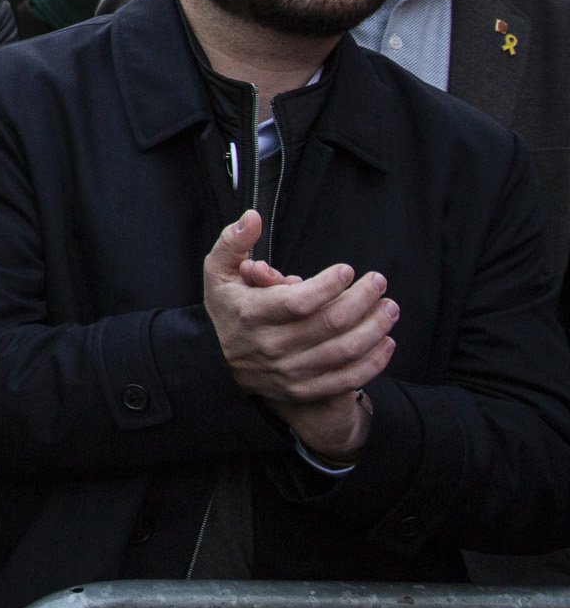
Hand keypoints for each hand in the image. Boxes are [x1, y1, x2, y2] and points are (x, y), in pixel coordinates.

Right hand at [203, 210, 394, 459]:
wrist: (218, 363)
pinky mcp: (304, 390)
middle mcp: (270, 346)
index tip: (347, 270)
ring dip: (375, 328)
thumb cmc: (228, 309)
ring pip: (344, 351)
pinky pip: (347, 378)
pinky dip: (373, 361)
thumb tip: (253, 217)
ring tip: (390, 307)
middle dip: (362, 300)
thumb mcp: (218, 272)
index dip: (329, 285)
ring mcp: (289, 372)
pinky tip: (386, 341)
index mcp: (251, 314)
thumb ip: (233, 242)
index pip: (298, 302)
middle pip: (329, 324)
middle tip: (379, 282)